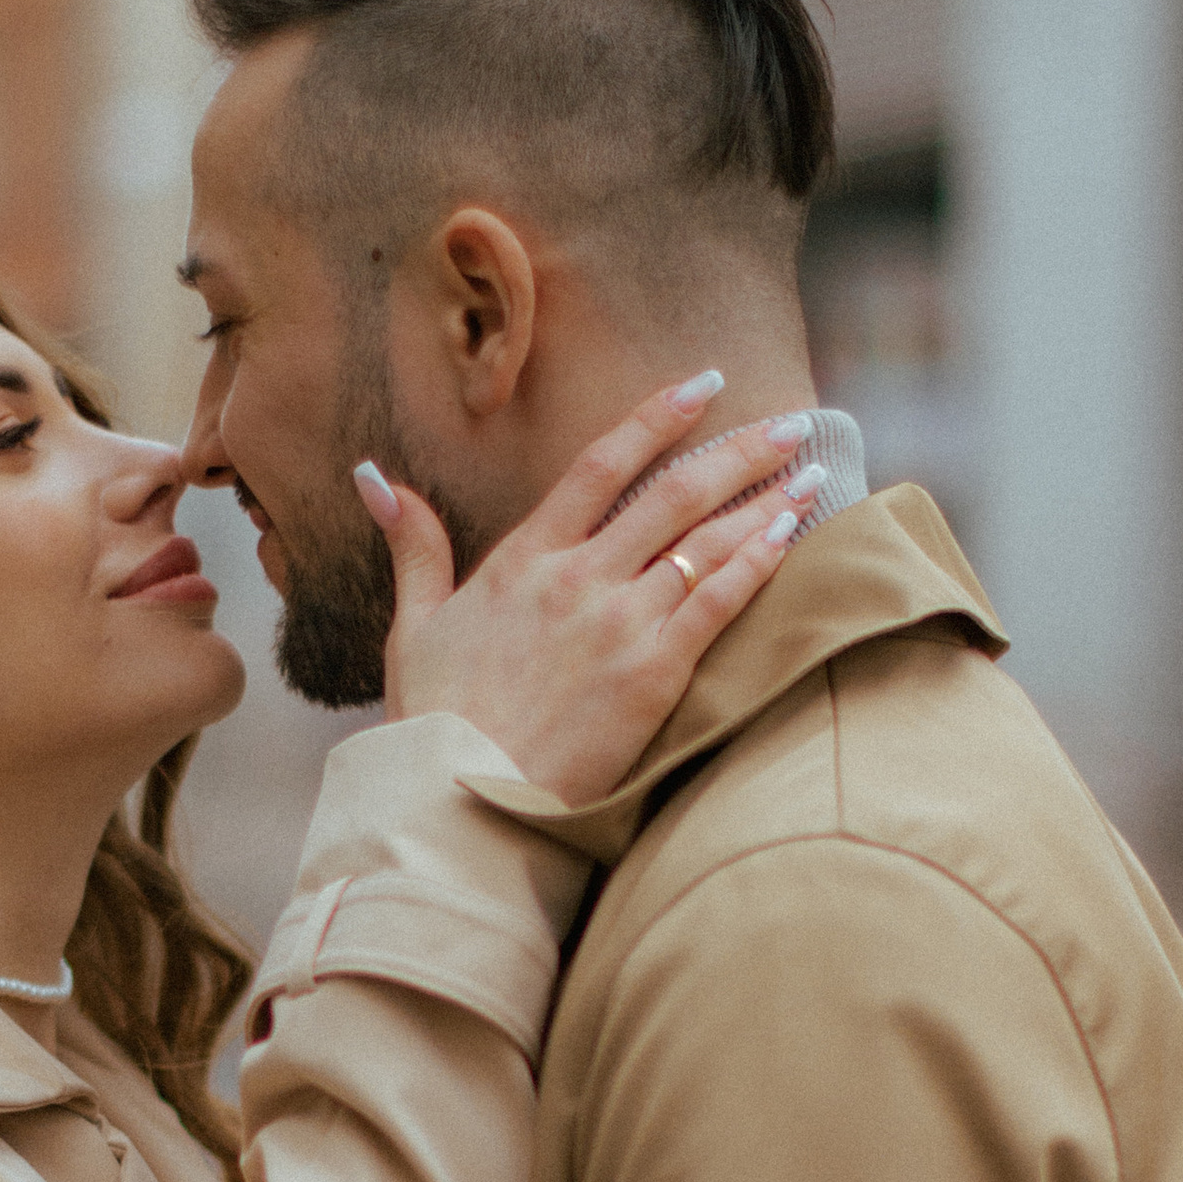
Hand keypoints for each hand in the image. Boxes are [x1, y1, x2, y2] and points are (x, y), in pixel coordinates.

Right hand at [369, 377, 808, 806]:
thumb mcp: (413, 625)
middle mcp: (578, 577)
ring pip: (705, 542)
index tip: (703, 385)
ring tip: (810, 472)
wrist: (457, 797)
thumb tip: (372, 476)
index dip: (657, 418)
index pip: (601, 465)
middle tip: (790, 422)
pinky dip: (759, 561)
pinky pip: (719, 601)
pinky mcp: (652, 671)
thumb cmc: (433, 722)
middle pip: (672, 493)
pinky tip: (793, 534)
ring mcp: (618, 621)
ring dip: (764, 501)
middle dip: (739, 451)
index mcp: (523, 559)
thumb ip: (413, 546)